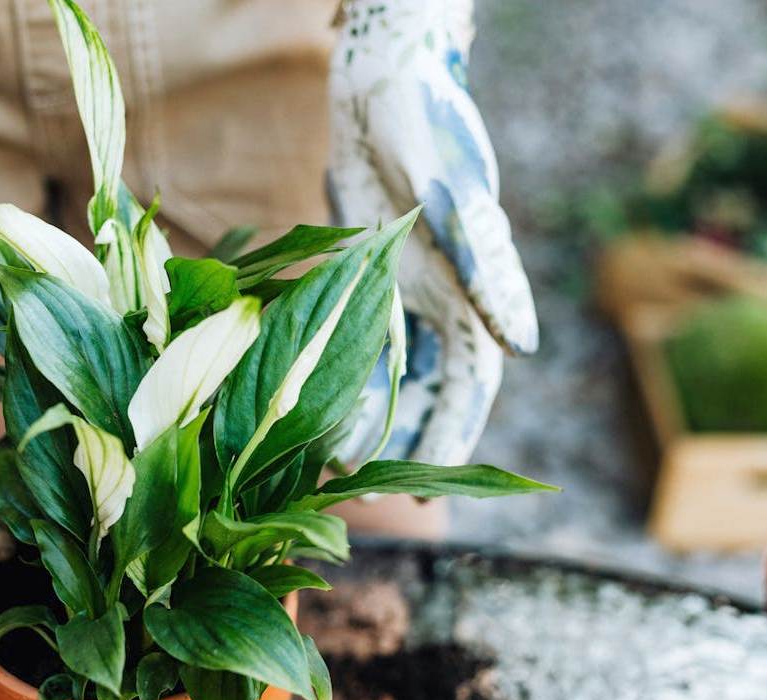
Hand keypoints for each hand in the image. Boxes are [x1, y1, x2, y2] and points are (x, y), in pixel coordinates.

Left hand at [329, 0, 537, 466]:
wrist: (381, 76)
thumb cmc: (418, 114)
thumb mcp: (446, 183)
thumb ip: (478, 256)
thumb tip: (520, 345)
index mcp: (474, 280)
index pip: (474, 376)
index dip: (454, 433)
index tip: (429, 487)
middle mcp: (447, 290)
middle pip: (436, 387)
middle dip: (410, 442)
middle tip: (373, 492)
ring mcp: (408, 284)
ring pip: (395, 369)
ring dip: (368, 413)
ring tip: (331, 459)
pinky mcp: (370, 271)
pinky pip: (361, 336)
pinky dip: (342, 370)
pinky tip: (311, 402)